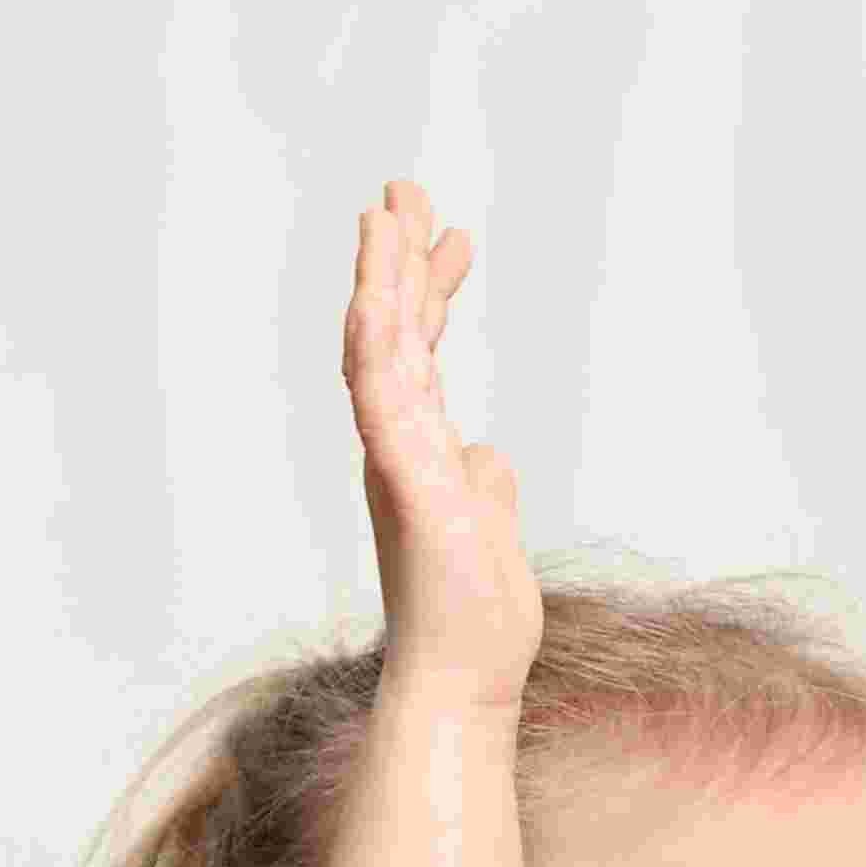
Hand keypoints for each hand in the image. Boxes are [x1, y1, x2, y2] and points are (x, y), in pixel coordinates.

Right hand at [340, 184, 534, 710]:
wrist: (464, 677)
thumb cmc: (475, 616)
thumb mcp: (490, 526)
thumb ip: (483, 483)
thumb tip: (488, 454)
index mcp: (419, 449)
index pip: (423, 353)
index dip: (433, 291)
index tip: (453, 235)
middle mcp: (399, 445)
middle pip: (394, 333)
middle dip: (399, 259)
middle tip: (406, 188)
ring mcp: (397, 460)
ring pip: (380, 351)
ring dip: (381, 280)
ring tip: (389, 212)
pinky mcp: (406, 482)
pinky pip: (381, 403)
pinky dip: (376, 347)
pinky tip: (377, 298)